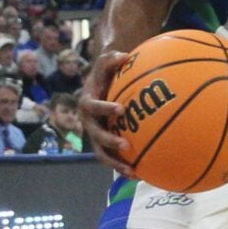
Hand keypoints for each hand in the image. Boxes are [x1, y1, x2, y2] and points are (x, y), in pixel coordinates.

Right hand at [78, 47, 139, 177]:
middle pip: (96, 135)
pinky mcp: (104, 146)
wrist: (99, 87)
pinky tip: (140, 173)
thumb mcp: (105, 63)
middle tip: (126, 144)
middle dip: (110, 141)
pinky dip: (123, 167)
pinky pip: (112, 159)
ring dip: (115, 163)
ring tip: (132, 170)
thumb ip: (111, 59)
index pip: (93, 107)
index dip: (105, 109)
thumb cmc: (105, 74)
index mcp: (87, 104)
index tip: (121, 109)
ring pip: (102, 154)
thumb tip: (125, 55)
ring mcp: (96, 137)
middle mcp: (89, 123)